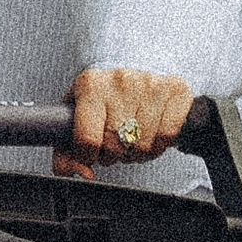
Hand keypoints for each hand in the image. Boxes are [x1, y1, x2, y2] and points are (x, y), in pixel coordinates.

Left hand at [59, 66, 194, 179]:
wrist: (135, 69)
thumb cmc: (104, 98)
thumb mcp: (77, 115)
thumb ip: (66, 149)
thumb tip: (78, 171)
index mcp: (90, 85)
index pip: (87, 139)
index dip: (89, 155)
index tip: (91, 152)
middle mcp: (120, 81)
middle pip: (115, 145)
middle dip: (113, 154)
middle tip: (114, 144)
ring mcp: (150, 84)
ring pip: (142, 144)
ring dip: (136, 152)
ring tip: (132, 140)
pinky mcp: (176, 90)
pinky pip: (167, 136)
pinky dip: (158, 145)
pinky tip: (151, 136)